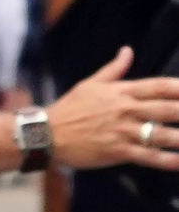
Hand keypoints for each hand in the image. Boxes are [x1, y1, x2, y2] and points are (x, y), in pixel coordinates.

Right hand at [49, 50, 178, 174]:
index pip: (161, 86)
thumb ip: (114, 69)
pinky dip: (167, 160)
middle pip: (168, 109)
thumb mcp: (91, 83)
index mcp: (122, 92)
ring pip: (162, 134)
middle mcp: (127, 110)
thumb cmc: (68, 109)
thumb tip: (127, 51)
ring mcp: (123, 131)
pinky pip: (148, 156)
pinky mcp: (117, 151)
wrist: (46, 134)